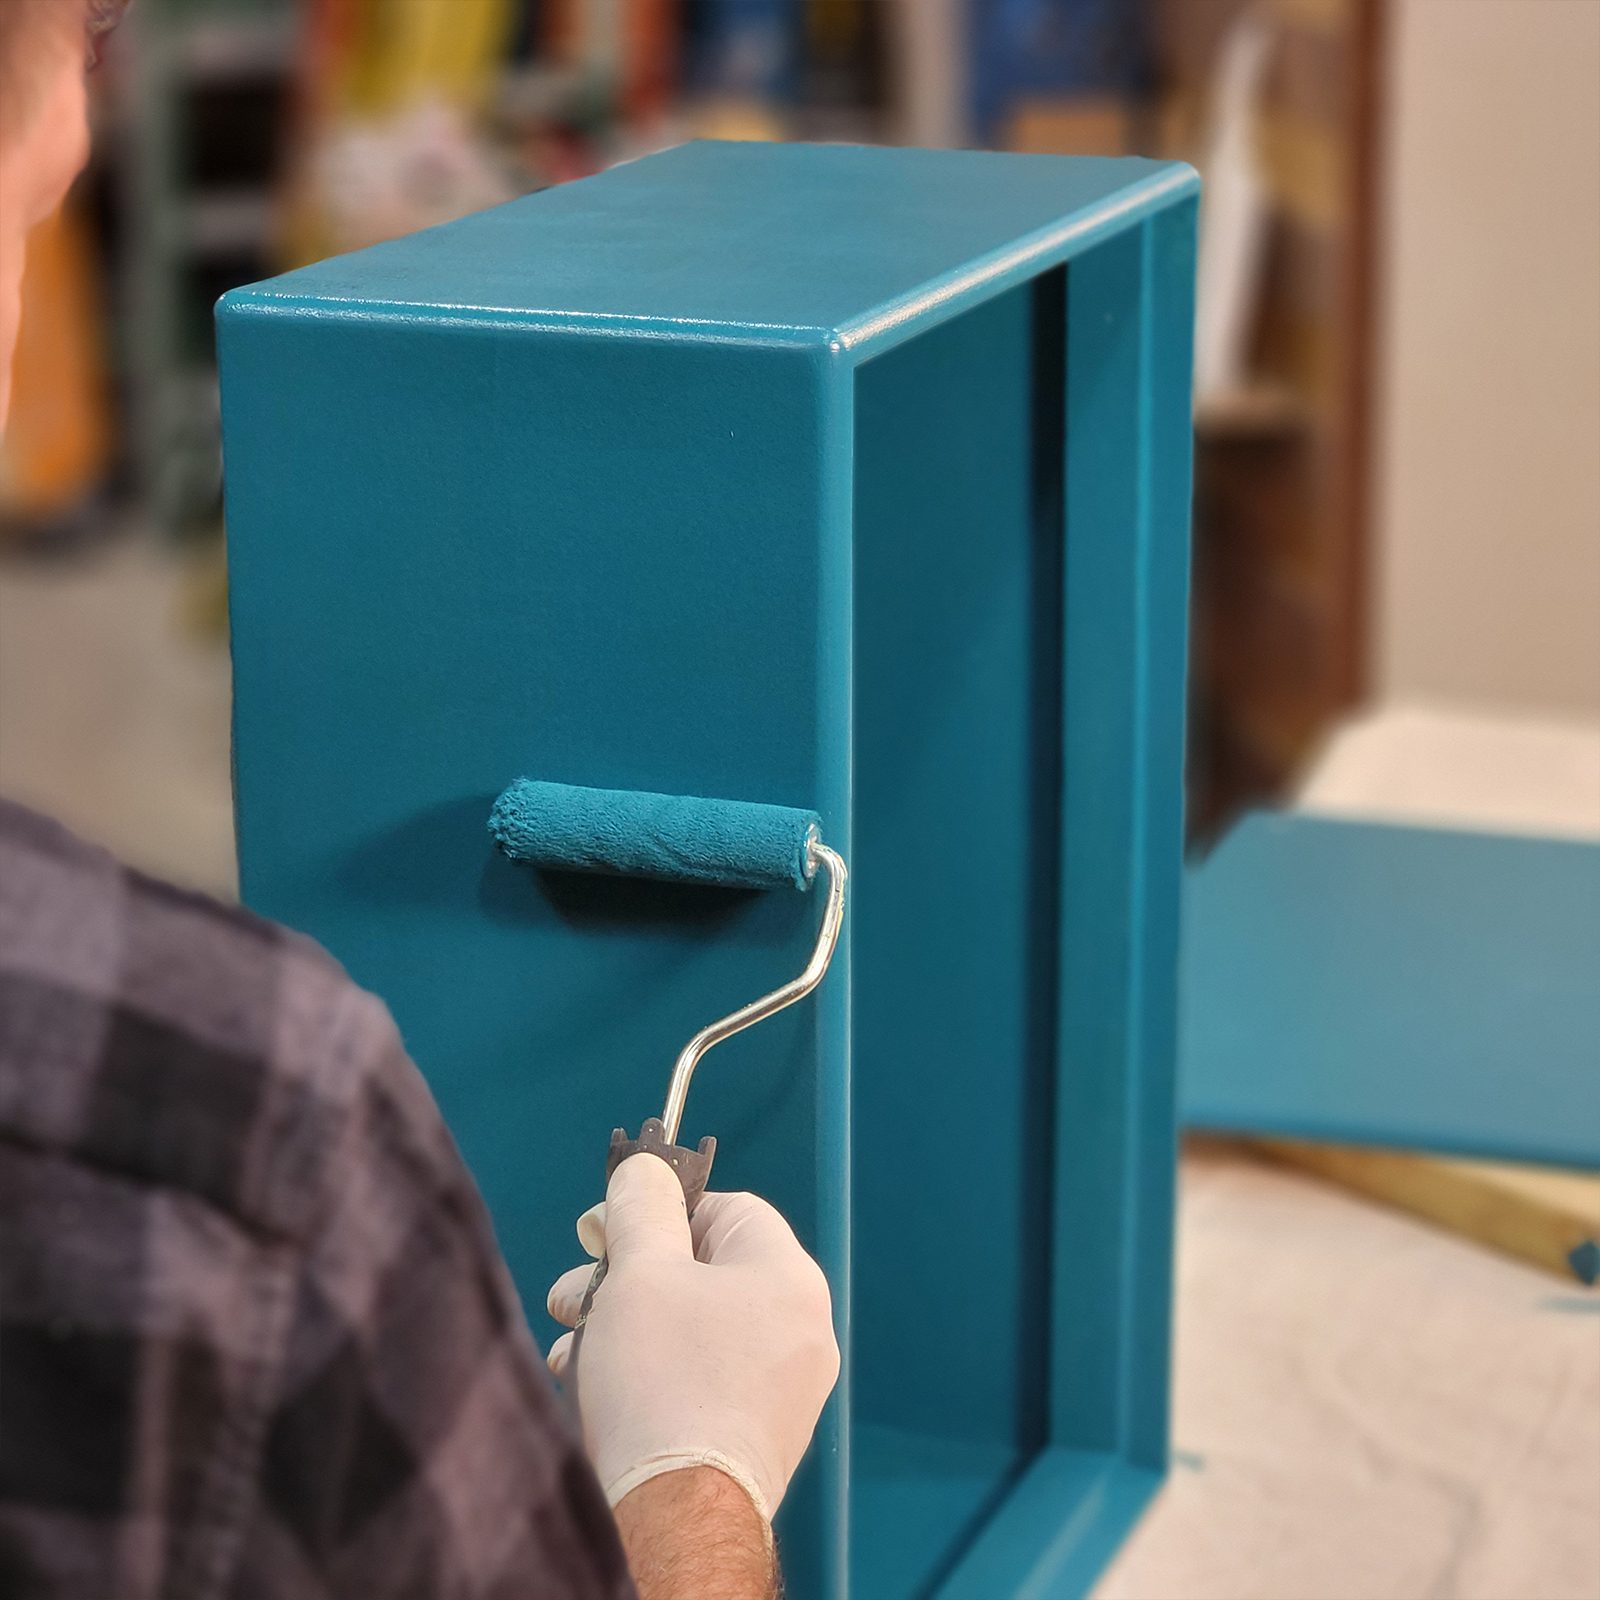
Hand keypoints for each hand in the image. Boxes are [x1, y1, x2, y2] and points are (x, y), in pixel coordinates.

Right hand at [547, 1153, 839, 1521]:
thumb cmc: (662, 1381)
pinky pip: (699, 1381)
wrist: (674, 1518)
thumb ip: (642, 1208)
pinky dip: (648, 1376)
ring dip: (625, 1329)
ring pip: (693, 1331)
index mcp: (789, 1278)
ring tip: (570, 1351)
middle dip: (626, 1279)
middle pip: (704, 1273)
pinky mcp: (753, 1437)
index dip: (661, 1210)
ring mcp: (782, 1391)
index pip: (727, 1209)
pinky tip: (592, 1390)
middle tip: (571, 1295)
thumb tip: (644, 1170)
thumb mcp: (641, 1272)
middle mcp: (800, 1331)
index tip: (604, 1231)